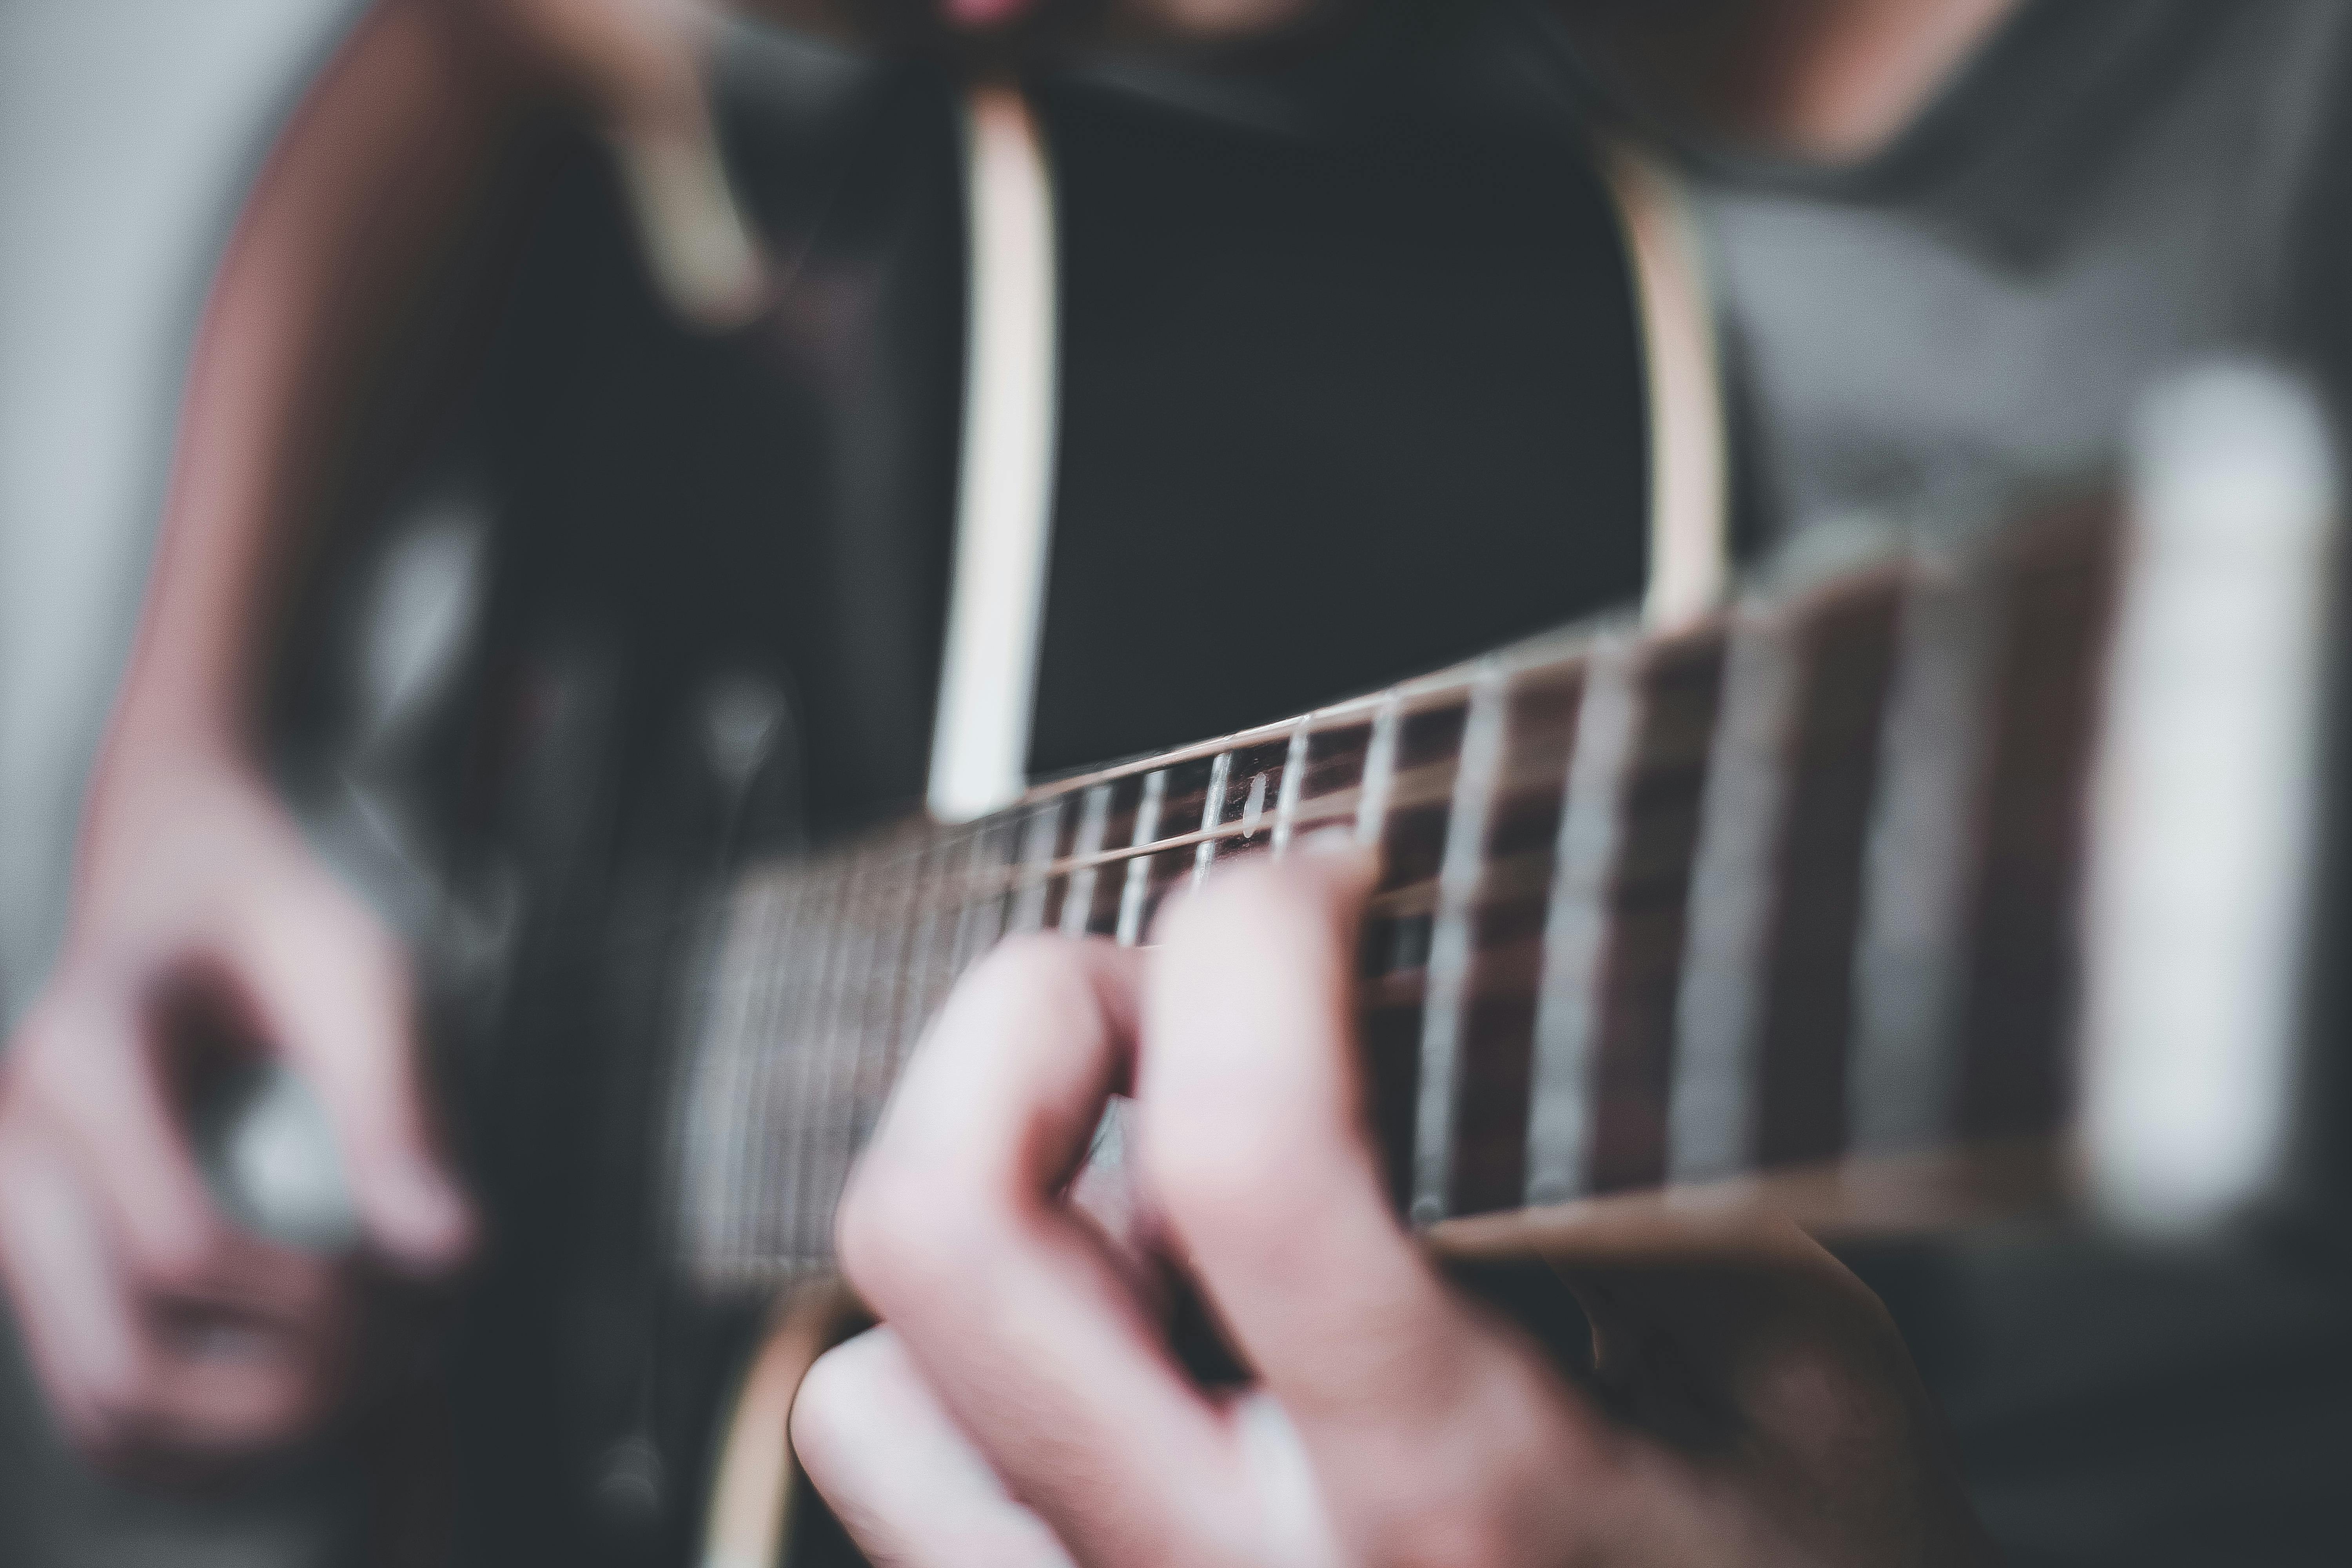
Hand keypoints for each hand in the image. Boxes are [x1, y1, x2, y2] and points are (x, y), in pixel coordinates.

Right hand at [0, 751, 470, 1476]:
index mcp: (86, 1055)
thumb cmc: (276, 913)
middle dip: (272, 1398)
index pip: (181, 1246)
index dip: (309, 1300)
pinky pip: (92, 1392)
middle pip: (121, 1361)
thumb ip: (396, 1109)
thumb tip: (454, 1258)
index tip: (416, 1289)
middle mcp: (12, 1146)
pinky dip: (196, 1434)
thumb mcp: (359, 974)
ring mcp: (5, 1212)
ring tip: (364, 1389)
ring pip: (97, 1405)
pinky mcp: (31, 1255)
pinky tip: (300, 1400)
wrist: (178, 870)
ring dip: (237, 1436)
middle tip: (402, 1367)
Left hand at [792, 849, 1993, 1565]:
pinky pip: (900, 1481)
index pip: (1244, 1154)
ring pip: (870, 1376)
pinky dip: (969, 1366)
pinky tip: (1143, 1345)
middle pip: (944, 1228)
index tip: (1323, 892)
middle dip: (1036, 1019)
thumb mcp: (1798, 1368)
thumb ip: (1620, 1175)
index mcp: (1450, 1495)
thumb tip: (1427, 988)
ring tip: (1164, 1210)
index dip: (1252, 939)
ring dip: (997, 1224)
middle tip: (1183, 1002)